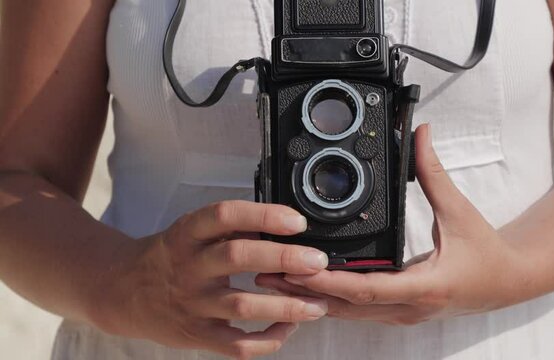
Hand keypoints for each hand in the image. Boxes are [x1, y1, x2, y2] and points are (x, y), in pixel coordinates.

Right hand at [94, 201, 328, 358]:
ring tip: (318, 305)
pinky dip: (266, 340)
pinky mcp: (195, 334)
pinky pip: (235, 345)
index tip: (296, 220)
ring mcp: (191, 304)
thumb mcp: (190, 232)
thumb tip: (283, 224)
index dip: (262, 215)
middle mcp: (188, 266)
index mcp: (187, 234)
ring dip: (286, 306)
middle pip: (238, 257)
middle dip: (284, 258)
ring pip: (242, 305)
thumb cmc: (169, 257)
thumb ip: (229, 229)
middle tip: (317, 261)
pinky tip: (288, 329)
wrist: (122, 292)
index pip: (224, 216)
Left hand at [256, 124, 519, 325]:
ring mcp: (403, 315)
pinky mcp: (400, 313)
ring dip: (312, 298)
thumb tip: (419, 135)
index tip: (298, 267)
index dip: (330, 281)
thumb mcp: (458, 211)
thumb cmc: (487, 253)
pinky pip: (358, 312)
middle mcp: (410, 308)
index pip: (368, 289)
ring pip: (349, 315)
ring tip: (274, 280)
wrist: (508, 283)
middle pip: (347, 307)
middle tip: (267, 272)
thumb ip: (433, 172)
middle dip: (305, 291)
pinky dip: (331, 301)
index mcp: (426, 286)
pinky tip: (308, 289)